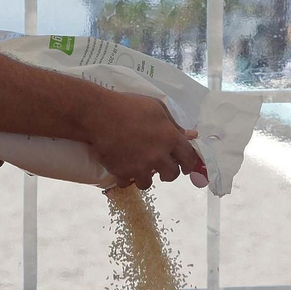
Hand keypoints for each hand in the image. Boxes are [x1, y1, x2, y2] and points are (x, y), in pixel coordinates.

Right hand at [87, 94, 205, 190]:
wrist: (99, 114)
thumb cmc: (129, 106)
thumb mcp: (156, 108)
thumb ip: (174, 124)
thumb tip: (191, 135)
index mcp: (170, 138)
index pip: (189, 158)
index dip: (190, 163)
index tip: (186, 166)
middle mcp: (158, 156)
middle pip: (172, 175)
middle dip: (169, 172)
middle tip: (161, 167)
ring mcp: (140, 166)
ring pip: (148, 183)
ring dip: (145, 177)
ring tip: (138, 168)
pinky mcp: (122, 172)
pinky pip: (127, 183)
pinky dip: (125, 178)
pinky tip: (122, 169)